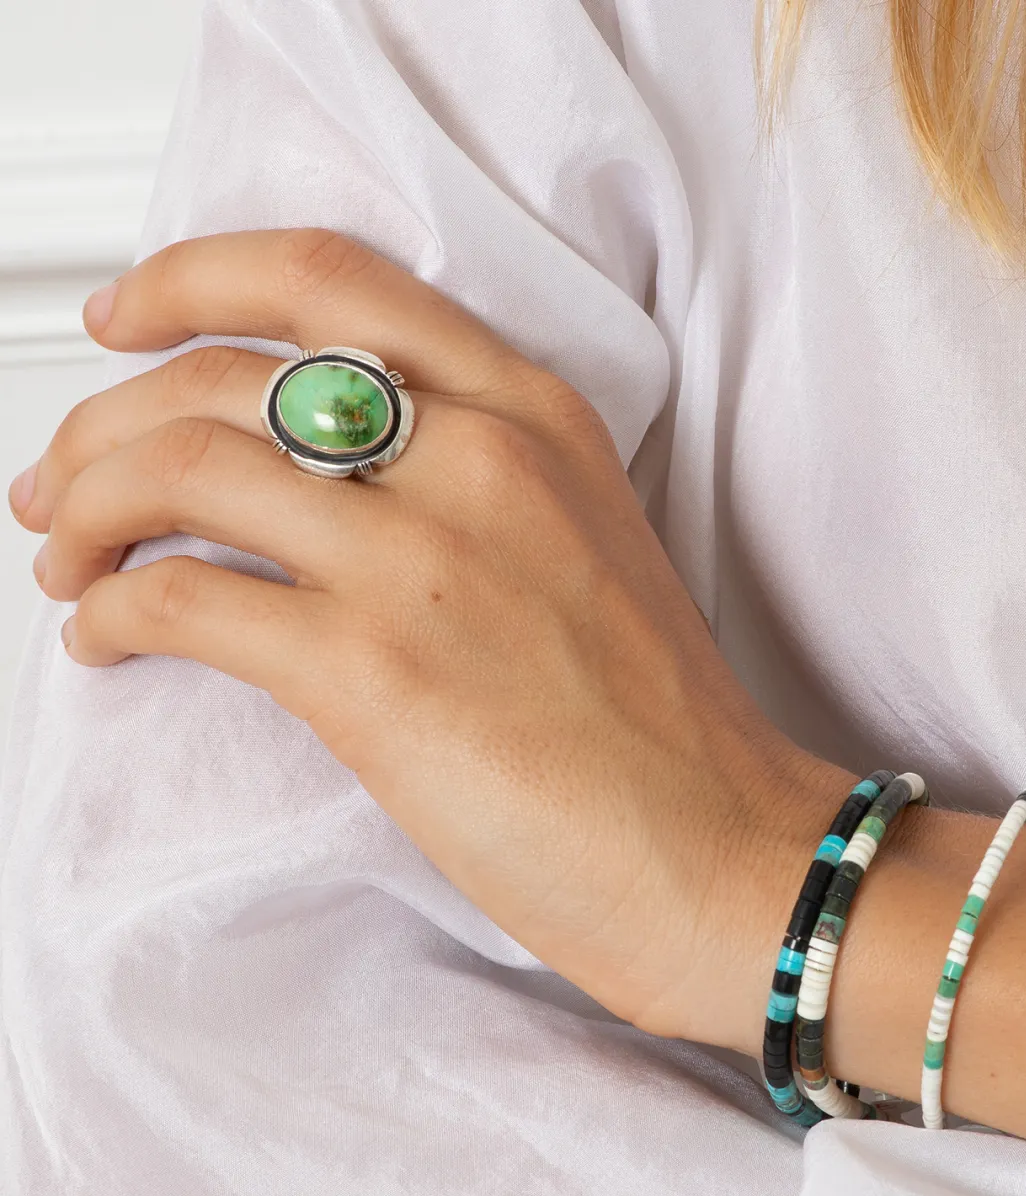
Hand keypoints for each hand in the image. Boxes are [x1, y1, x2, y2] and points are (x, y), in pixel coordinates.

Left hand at [11, 229, 834, 1053]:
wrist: (720, 848)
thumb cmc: (662, 725)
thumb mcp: (584, 543)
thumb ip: (471, 484)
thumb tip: (322, 487)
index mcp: (533, 415)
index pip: (330, 279)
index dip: (195, 278)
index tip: (130, 316)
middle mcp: (475, 458)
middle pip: (223, 373)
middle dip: (105, 419)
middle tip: (64, 478)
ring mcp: (423, 559)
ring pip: (181, 466)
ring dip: (88, 508)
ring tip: (67, 563)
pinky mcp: (372, 670)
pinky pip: (182, 596)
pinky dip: (110, 609)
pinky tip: (106, 637)